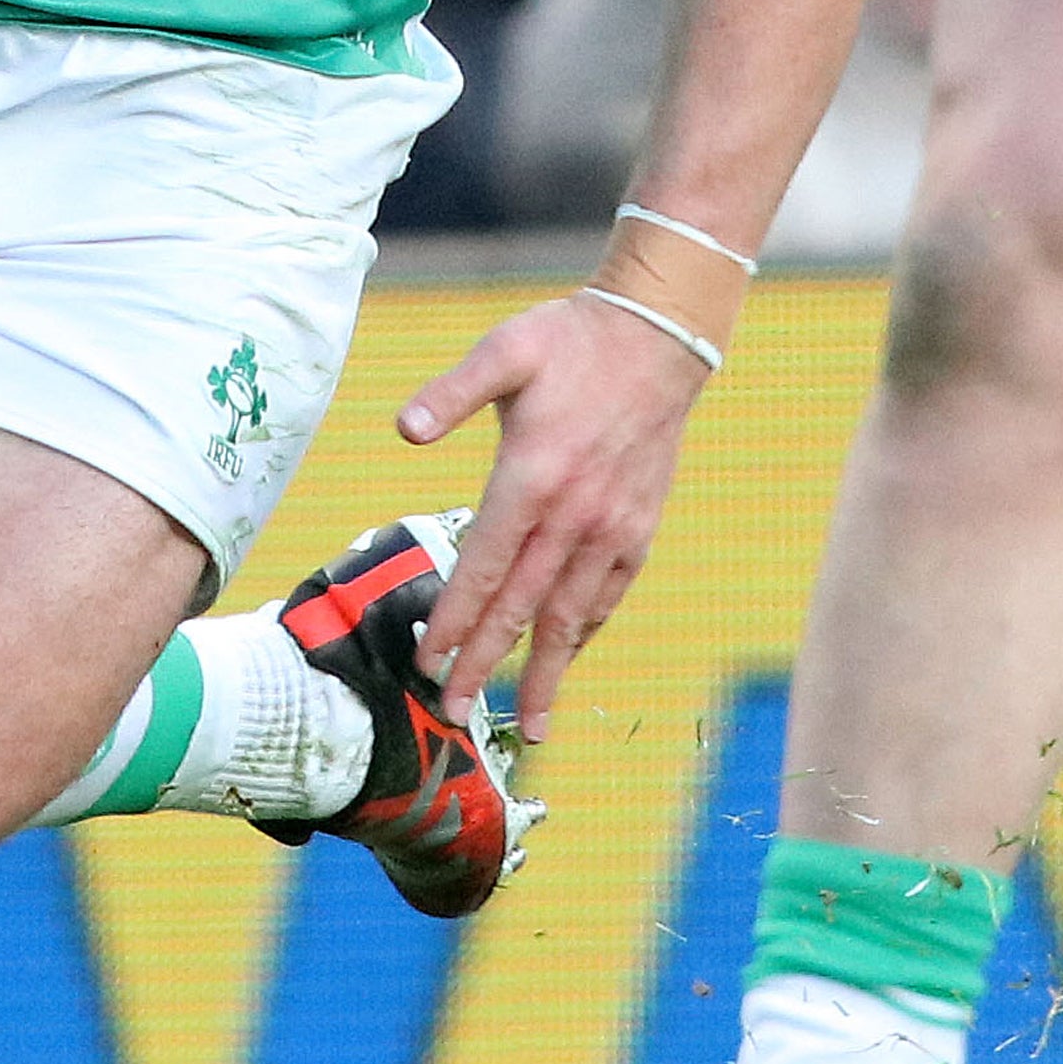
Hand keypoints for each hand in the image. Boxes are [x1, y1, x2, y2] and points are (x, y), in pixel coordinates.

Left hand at [391, 288, 706, 740]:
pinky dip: (583, 633)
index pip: (484, 568)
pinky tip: (565, 658)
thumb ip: (452, 393)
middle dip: (485, 664)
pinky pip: (606, 595)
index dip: (456, 621)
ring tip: (526, 724)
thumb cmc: (571, 342)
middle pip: (520, 607)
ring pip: (570, 616)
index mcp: (533, 477)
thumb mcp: (505, 350)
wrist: (658, 339)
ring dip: (544, 672)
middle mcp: (573, 515)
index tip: (429, 662)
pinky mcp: (639, 530)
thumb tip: (404, 429)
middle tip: (456, 710)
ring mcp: (611, 529)